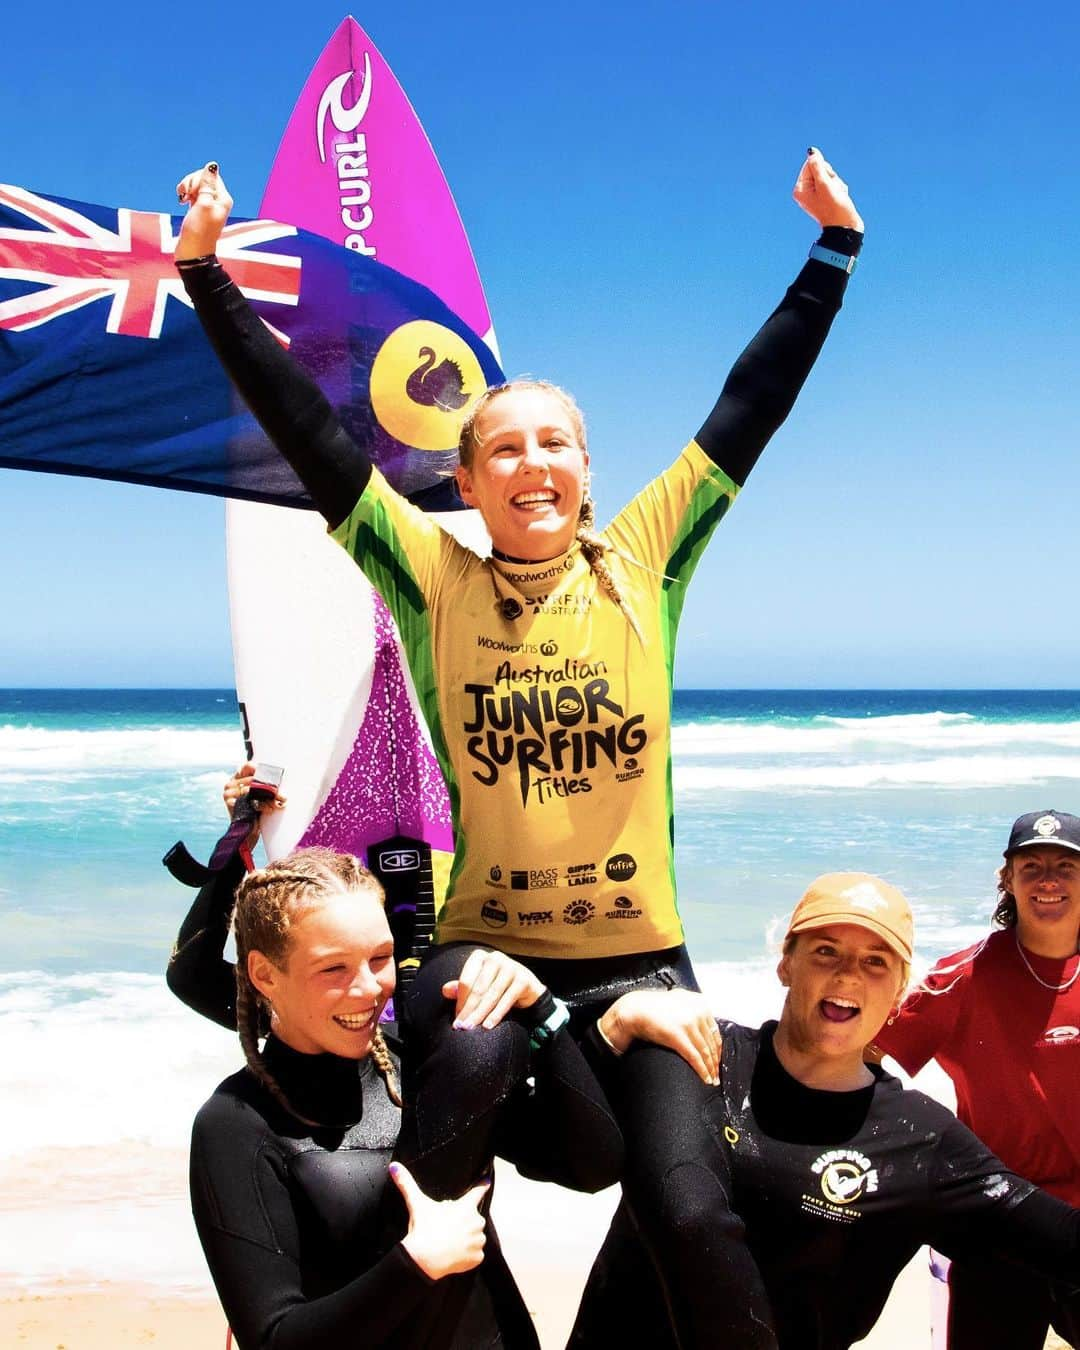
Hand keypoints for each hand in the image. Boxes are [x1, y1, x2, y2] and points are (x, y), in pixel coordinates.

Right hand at [175, 162, 233, 259]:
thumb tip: (212, 165)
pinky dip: (185, 194)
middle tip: (186, 197)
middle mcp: (218, 200)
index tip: (192, 192)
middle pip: (203, 178)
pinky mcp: (198, 209)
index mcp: (223, 198)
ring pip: (196, 185)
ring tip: (182, 199)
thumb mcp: (203, 205)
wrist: (192, 252)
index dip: (199, 179)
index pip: (211, 175)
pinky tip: (181, 201)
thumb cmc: (198, 231)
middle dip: (191, 183)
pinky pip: (192, 193)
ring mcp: (208, 204)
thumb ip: (207, 184)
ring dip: (186, 188)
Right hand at [223, 763, 285, 849]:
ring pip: (252, 789)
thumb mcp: (262, 795)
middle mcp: (230, 784)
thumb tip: (280, 776)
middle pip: (253, 779)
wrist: (248, 832)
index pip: (247, 766)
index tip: (274, 777)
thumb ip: (266, 785)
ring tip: (280, 802)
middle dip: (271, 788)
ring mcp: (228, 793)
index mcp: (236, 779)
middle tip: (283, 796)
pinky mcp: (230, 803)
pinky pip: (250, 800)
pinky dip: (262, 805)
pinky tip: (270, 809)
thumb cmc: (257, 812)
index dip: (261, 769)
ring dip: (269, 796)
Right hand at [390, 1162, 488, 1278]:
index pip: (478, 1191)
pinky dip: (467, 1255)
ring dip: (466, 1238)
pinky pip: (475, 1254)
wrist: (423, 1259)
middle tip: (446, 1227)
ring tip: (449, 1242)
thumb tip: (394, 1166)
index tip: (487, 1180)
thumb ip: (407, 1183)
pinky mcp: (477, 1257)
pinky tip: (455, 1254)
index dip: (482, 1184)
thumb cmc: (423, 1229)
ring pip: (474, 1236)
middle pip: (472, 1218)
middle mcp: (476, 1222)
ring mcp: (478, 1241)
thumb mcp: (416, 1204)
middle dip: (462, 1221)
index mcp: (465, 1207)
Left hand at [443, 948, 544, 1029]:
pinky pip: (506, 1000)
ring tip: (471, 1027)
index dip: (460, 1001)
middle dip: (468, 1010)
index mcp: (480, 957)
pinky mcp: (523, 979)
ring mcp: (511, 967)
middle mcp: (495, 958)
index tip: (457, 1018)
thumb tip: (445, 990)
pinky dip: (496, 1015)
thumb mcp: (479, 985)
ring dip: (480, 1014)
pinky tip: (487, 1026)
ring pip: (491, 995)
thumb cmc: (497, 986)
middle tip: (461, 1026)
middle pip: (478, 988)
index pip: (466, 980)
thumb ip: (462, 988)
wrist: (527, 988)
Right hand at [599, 989, 721, 1084]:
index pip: (714, 1031)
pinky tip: (705, 1079)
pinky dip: (702, 1070)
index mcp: (699, 1003)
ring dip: (711, 1069)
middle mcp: (697, 1012)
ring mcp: (689, 1024)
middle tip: (717, 1073)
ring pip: (705, 1052)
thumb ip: (693, 1010)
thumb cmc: (654, 1008)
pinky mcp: (679, 1036)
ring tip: (712, 1079)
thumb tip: (704, 1027)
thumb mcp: (679, 1002)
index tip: (718, 1059)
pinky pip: (695, 1058)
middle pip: (712, 1042)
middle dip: (715, 1061)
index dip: (718, 1048)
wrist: (635, 1010)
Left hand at [793, 148, 862, 231]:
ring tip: (837, 196)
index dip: (824, 170)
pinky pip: (833, 183)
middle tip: (833, 191)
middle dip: (831, 177)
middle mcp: (805, 191)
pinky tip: (839, 198)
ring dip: (836, 183)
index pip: (811, 164)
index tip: (826, 184)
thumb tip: (811, 151)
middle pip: (820, 169)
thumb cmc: (834, 207)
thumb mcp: (825, 184)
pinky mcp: (824, 197)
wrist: (845, 227)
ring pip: (829, 176)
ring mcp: (815, 195)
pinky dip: (839, 188)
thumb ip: (818, 166)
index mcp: (800, 189)